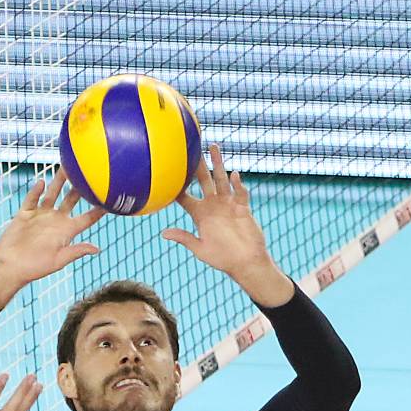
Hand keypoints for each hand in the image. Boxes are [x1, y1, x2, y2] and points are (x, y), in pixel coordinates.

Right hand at [0, 169, 104, 312]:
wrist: (10, 267)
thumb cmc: (35, 268)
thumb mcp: (58, 260)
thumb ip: (76, 251)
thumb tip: (97, 249)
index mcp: (66, 232)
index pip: (87, 218)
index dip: (99, 210)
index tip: (110, 198)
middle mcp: (55, 221)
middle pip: (71, 200)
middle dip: (80, 187)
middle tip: (89, 171)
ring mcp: (40, 216)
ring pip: (52, 194)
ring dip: (59, 182)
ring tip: (66, 167)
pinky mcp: (25, 214)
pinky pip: (32, 199)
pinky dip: (36, 191)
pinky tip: (42, 182)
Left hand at [160, 145, 293, 305]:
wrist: (246, 262)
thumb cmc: (222, 259)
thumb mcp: (200, 249)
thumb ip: (184, 238)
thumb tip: (163, 233)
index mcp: (200, 215)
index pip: (185, 198)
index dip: (177, 187)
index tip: (168, 172)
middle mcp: (213, 206)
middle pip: (204, 181)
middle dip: (198, 166)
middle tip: (191, 149)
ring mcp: (228, 204)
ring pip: (222, 179)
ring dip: (218, 164)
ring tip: (213, 147)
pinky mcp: (243, 207)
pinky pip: (240, 193)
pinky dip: (237, 184)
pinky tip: (234, 175)